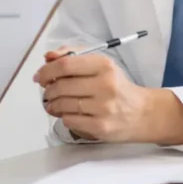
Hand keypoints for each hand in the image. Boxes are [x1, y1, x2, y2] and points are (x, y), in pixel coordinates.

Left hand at [34, 47, 149, 141]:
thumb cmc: (117, 86)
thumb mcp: (101, 64)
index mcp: (104, 65)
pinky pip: (69, 120)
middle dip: (48, 90)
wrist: (143, 113)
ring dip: (52, 104)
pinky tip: (67, 113)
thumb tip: (48, 57)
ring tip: (53, 103)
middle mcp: (105, 85)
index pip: (66, 65)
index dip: (47, 70)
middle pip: (61, 86)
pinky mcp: (101, 127)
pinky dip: (63, 117)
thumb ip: (73, 56)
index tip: (39, 76)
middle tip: (47, 92)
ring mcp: (103, 108)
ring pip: (63, 104)